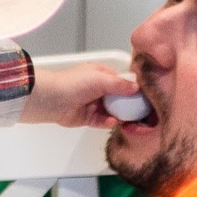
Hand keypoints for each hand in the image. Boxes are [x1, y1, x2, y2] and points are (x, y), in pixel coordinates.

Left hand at [25, 58, 140, 128]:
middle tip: (142, 111)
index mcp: (101, 74)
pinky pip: (103, 121)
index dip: (133, 87)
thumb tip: (137, 87)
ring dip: (121, 115)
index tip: (145, 95)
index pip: (122, 80)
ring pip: (113, 110)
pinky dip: (109, 122)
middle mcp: (98, 89)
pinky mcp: (88, 118)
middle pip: (120, 97)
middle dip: (129, 104)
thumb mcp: (100, 79)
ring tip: (130, 119)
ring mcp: (94, 104)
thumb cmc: (73, 83)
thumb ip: (119, 84)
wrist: (51, 99)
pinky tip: (113, 122)